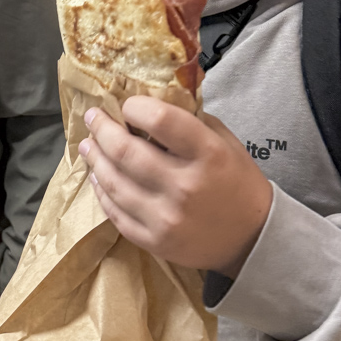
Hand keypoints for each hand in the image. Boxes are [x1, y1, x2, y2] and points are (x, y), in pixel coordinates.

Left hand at [78, 96, 272, 278]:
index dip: (136, 107)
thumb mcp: (226, 142)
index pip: (160, 120)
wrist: (252, 239)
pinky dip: (102, 192)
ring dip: (95, 159)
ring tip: (88, 144)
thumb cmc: (238, 182)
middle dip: (102, 129)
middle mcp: (185, 186)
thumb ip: (191, 121)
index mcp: (208, 154)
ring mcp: (166, 218)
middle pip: (126, 152)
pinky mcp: (154, 241)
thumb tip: (151, 99)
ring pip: (114, 183)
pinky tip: (98, 177)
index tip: (127, 104)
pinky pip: (115, 214)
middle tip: (93, 117)